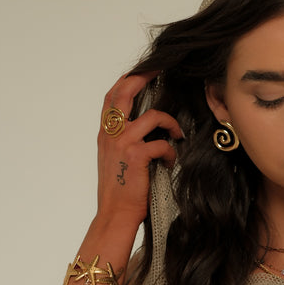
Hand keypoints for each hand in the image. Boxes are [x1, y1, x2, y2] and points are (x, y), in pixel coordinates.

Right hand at [96, 72, 182, 226]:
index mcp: (105, 132)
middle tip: (162, 70)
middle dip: (145, 76)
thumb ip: (124, 138)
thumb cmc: (120, 189)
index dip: (128, 79)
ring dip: (171, 123)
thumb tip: (147, 124)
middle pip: (125, 92)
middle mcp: (111, 133)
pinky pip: (162, 143)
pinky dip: (171, 151)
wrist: (115, 214)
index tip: (145, 70)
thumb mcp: (116, 158)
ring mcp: (122, 143)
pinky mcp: (137, 155)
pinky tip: (170, 162)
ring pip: (152, 116)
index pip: (112, 95)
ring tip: (178, 134)